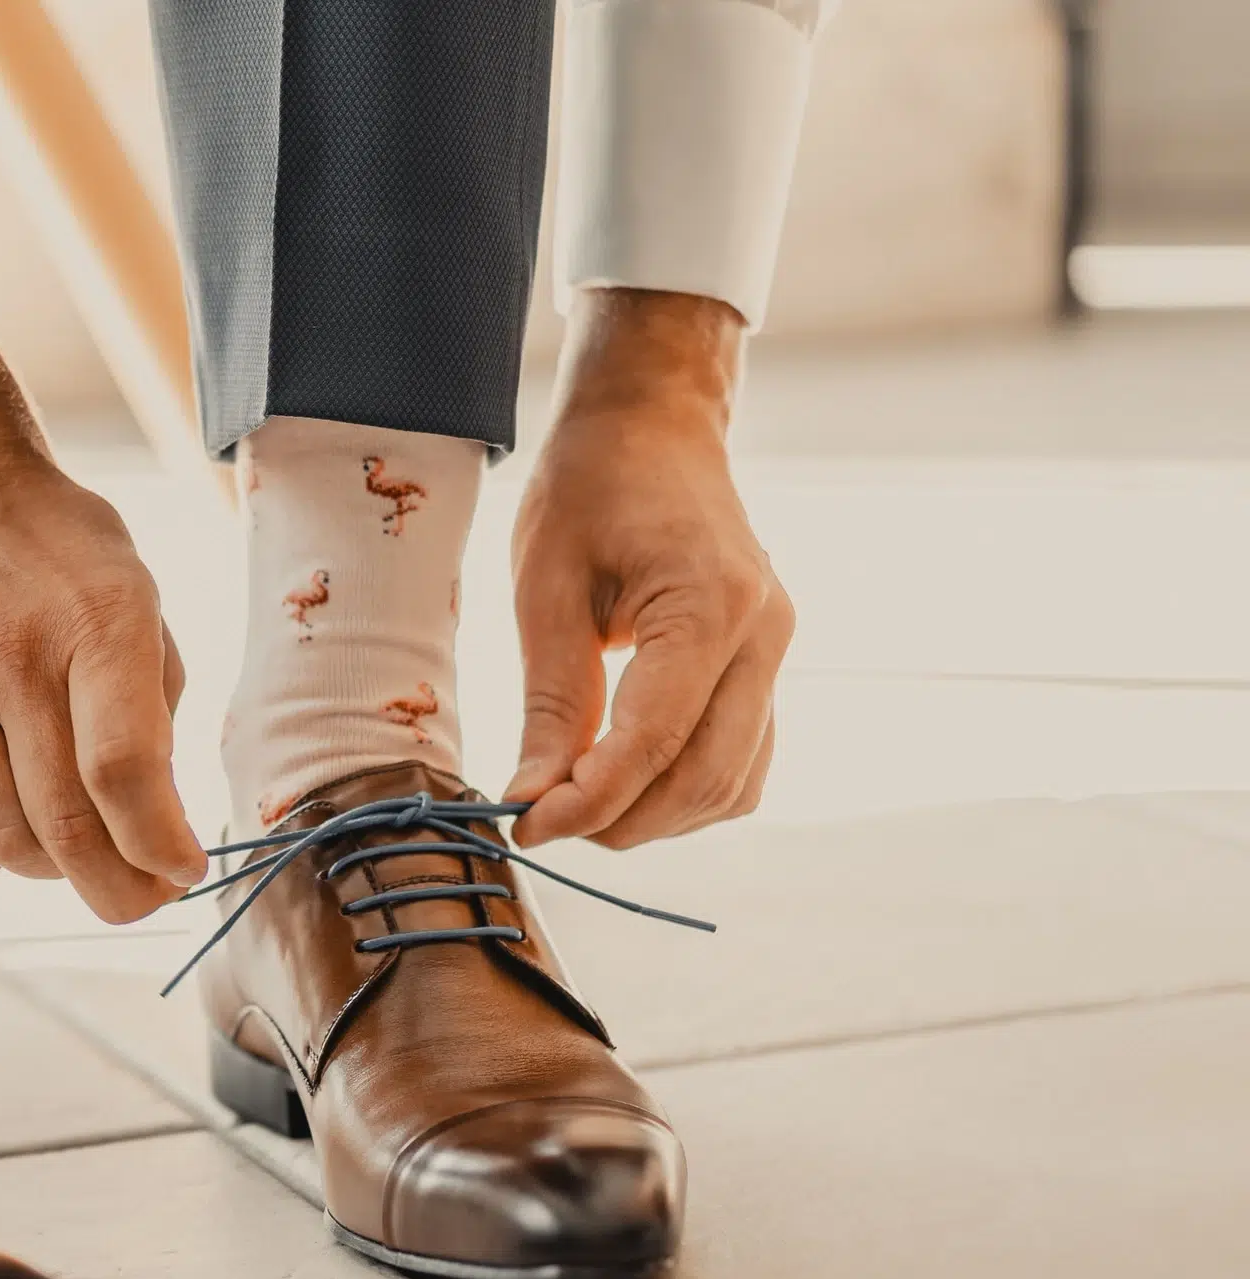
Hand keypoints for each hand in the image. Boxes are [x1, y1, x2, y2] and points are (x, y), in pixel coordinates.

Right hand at [0, 349, 203, 923]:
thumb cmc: (60, 554)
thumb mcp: (139, 601)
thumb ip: (154, 711)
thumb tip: (160, 827)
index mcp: (98, 623)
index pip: (124, 772)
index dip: (159, 846)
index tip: (182, 873)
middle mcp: (13, 658)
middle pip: (64, 824)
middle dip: (117, 888)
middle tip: (140, 898)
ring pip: (1, 839)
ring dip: (52, 872)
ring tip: (77, 855)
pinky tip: (9, 840)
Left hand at [505, 289, 794, 850]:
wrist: (653, 427)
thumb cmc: (592, 487)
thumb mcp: (546, 587)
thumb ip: (551, 700)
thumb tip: (534, 795)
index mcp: (712, 603)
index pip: (656, 739)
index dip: (591, 800)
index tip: (528, 825)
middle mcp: (765, 636)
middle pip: (705, 777)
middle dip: (621, 819)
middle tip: (542, 819)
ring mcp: (777, 653)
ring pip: (733, 784)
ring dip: (656, 817)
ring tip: (577, 803)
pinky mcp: (767, 667)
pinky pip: (743, 761)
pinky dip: (686, 792)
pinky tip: (626, 784)